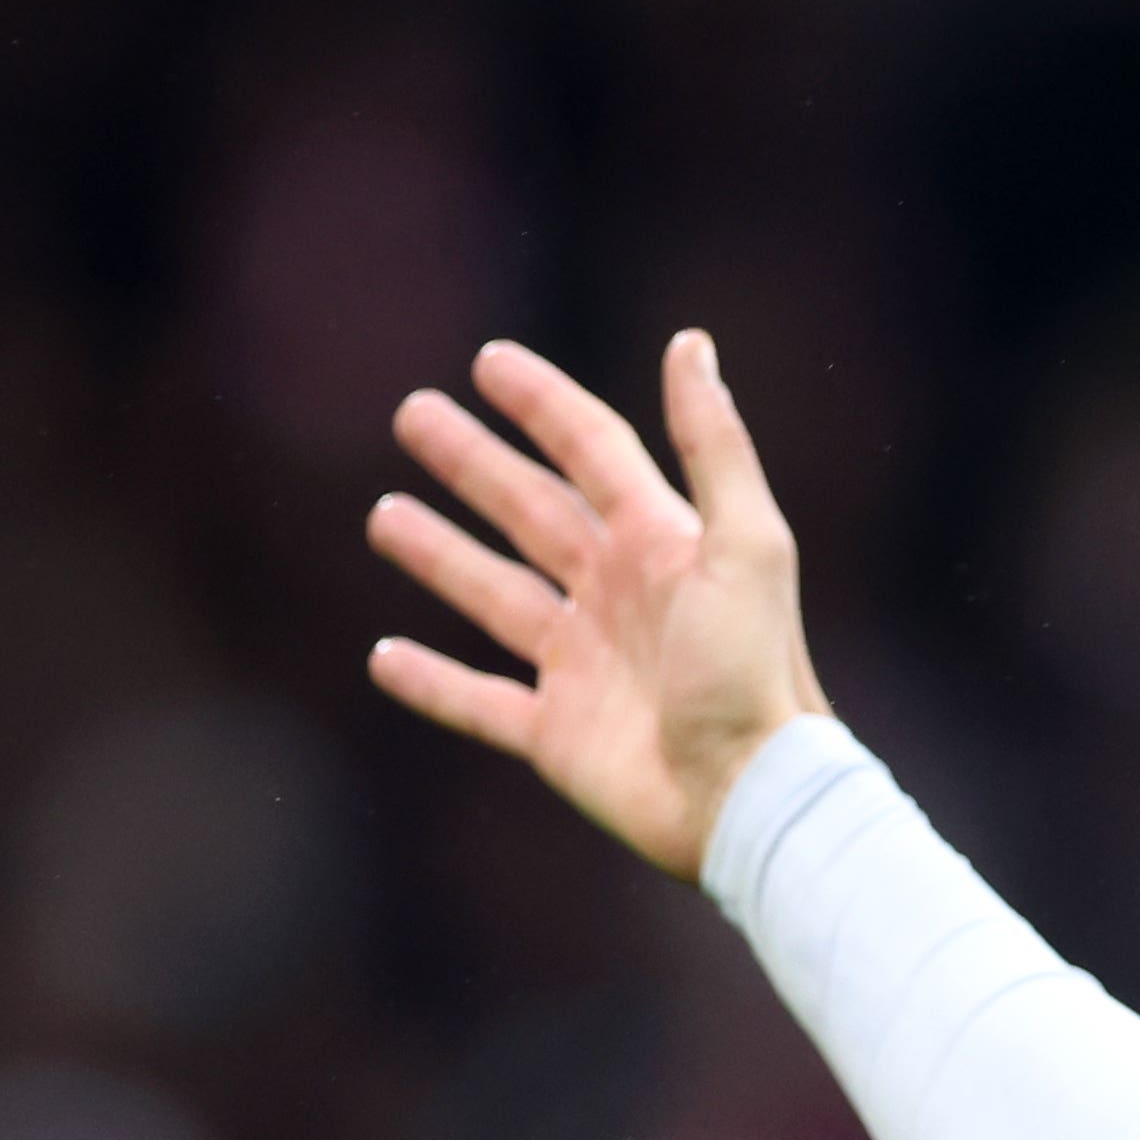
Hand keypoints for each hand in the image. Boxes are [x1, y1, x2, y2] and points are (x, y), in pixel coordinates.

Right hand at [365, 331, 828, 884]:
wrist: (751, 795)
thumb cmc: (756, 670)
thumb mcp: (747, 544)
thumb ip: (714, 446)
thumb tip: (690, 343)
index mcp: (661, 544)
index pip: (591, 453)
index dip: (543, 404)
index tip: (488, 363)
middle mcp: (616, 597)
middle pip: (530, 512)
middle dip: (472, 465)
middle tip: (412, 416)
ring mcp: (581, 667)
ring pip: (495, 597)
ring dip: (440, 556)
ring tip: (383, 515)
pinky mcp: (555, 737)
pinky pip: (478, 702)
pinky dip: (430, 682)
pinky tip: (384, 655)